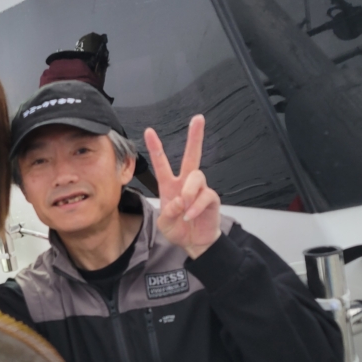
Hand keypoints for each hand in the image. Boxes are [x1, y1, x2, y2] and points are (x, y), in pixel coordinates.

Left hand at [144, 115, 220, 259]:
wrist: (195, 243)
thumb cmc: (179, 230)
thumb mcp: (165, 224)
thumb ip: (168, 213)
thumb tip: (179, 201)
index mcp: (170, 186)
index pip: (162, 163)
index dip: (156, 147)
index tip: (149, 131)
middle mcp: (185, 183)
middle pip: (191, 156)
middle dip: (195, 137)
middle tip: (198, 119)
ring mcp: (200, 189)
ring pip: (197, 176)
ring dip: (188, 191)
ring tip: (184, 206)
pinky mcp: (211, 198)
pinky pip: (205, 195)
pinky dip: (196, 207)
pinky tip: (190, 215)